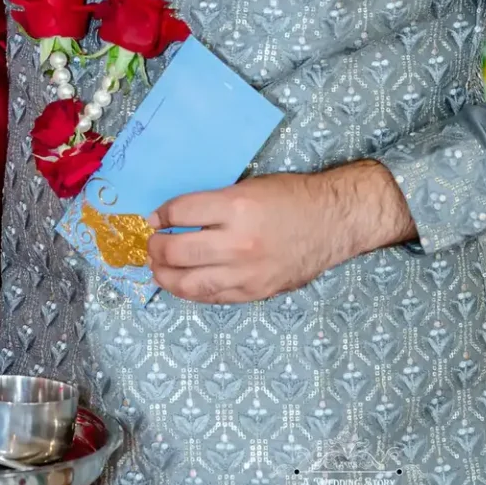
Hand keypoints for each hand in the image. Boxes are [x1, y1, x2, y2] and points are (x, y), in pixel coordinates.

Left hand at [146, 160, 416, 304]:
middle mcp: (238, 242)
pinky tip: (183, 284)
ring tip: (158, 269)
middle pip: (177, 251)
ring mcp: (246, 272)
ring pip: (190, 283)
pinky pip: (213, 297)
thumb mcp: (249, 187)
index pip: (180, 213)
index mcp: (235, 206)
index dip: (161, 215)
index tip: (154, 218)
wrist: (333, 222)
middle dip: (156, 249)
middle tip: (151, 244)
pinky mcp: (255, 292)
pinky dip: (193, 291)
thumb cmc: (292, 197)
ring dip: (166, 276)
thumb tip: (175, 219)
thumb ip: (214, 204)